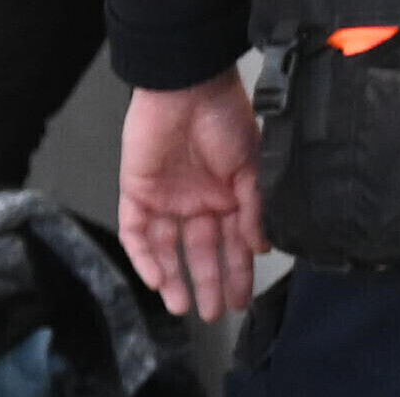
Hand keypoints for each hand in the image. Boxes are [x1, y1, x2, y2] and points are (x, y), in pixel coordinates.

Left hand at [124, 76, 269, 318]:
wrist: (188, 88)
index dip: (239, 272)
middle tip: (214, 312)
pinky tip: (158, 279)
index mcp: (229, 196)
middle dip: (209, 283)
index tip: (242, 299)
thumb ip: (254, 210)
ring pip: (168, 249)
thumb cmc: (225, 118)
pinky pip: (138, 234)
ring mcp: (166, 200)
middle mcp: (198, 202)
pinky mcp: (137, 194)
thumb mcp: (252, 167)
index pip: (234, 244)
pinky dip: (146, 258)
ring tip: (184, 306)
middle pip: (202, 252)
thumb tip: (261, 247)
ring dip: (175, 278)